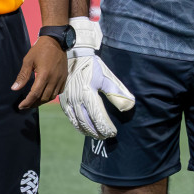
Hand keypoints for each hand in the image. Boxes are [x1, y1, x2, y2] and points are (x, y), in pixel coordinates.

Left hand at [13, 37, 66, 109]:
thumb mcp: (28, 61)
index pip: (35, 94)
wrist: (56, 41)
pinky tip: (44, 95)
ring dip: (42, 101)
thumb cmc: (40, 50)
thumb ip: (22, 76)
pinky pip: (58, 91)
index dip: (27, 102)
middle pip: (43, 98)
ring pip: (52, 96)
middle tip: (25, 105)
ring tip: (33, 102)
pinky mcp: (64, 77)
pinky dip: (50, 96)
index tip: (21, 106)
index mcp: (44, 75)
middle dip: (34, 103)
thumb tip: (14, 89)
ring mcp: (61, 79)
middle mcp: (54, 79)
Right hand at [59, 17, 135, 138]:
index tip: (114, 133)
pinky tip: (84, 129)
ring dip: (87, 131)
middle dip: (97, 132)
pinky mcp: (63, 100)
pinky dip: (78, 126)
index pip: (98, 116)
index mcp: (88, 93)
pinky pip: (70, 117)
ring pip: (78, 122)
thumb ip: (117, 92)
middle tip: (106, 137)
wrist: (74, 55)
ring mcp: (68, 100)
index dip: (106, 127)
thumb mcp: (107, 76)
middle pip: (87, 122)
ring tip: (97, 136)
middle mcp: (77, 99)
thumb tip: (129, 106)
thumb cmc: (92, 65)